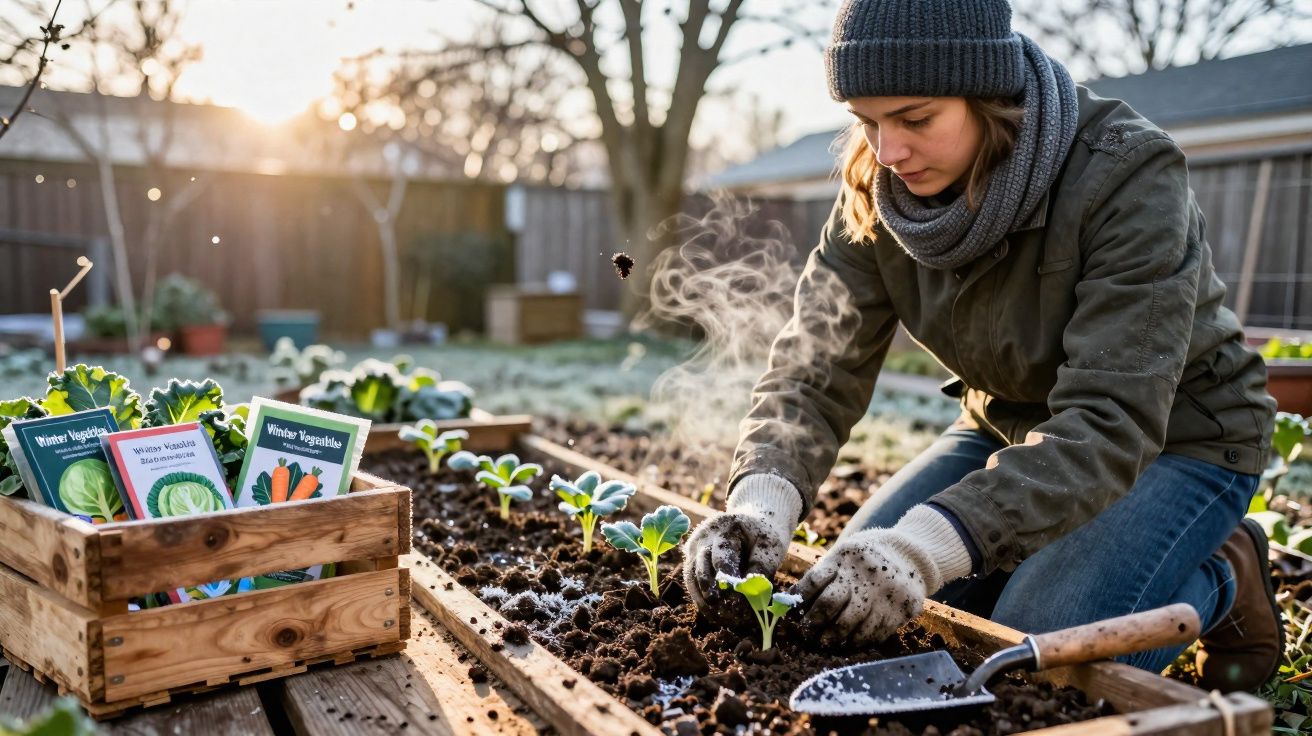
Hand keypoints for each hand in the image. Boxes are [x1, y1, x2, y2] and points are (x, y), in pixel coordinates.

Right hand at [682, 474, 801, 609]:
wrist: (752, 523)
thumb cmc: (763, 536)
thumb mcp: (770, 547)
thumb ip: (760, 567)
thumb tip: (749, 592)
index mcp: (726, 527)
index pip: (722, 556)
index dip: (729, 580)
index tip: (737, 600)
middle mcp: (704, 535)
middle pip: (701, 566)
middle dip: (711, 591)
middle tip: (722, 611)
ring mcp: (695, 546)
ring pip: (691, 576)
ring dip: (702, 599)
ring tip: (717, 617)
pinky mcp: (691, 557)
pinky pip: (691, 581)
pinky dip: (700, 598)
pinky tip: (713, 614)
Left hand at [792, 505, 971, 644]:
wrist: (909, 555)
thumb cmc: (864, 560)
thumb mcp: (843, 557)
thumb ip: (821, 577)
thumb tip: (789, 603)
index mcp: (845, 556)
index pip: (815, 580)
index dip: (800, 599)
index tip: (792, 613)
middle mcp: (865, 572)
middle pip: (831, 603)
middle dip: (814, 622)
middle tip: (808, 633)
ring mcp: (884, 591)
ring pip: (852, 623)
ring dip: (836, 636)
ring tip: (827, 641)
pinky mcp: (900, 608)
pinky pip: (875, 632)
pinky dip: (860, 640)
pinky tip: (850, 642)